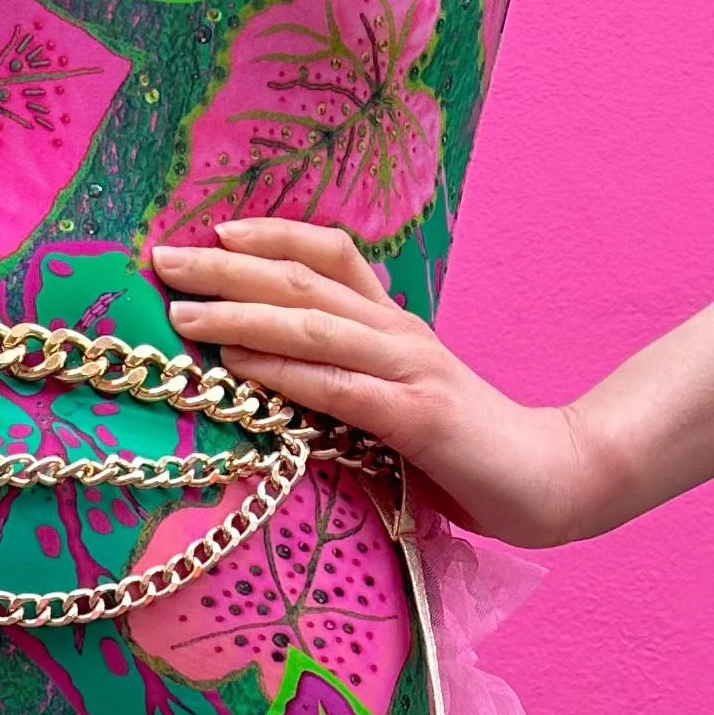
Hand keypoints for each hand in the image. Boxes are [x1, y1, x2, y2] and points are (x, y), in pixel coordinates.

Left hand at [152, 220, 621, 548]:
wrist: (552, 479)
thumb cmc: (468, 457)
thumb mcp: (401, 411)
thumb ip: (352, 392)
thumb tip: (280, 393)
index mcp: (396, 327)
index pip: (331, 255)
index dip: (271, 237)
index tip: (211, 235)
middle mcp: (399, 334)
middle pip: (303, 282)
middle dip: (226, 268)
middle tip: (162, 261)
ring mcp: (410, 372)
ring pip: (312, 327)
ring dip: (239, 315)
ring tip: (181, 315)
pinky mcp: (418, 421)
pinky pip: (340, 389)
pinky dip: (286, 375)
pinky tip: (241, 368)